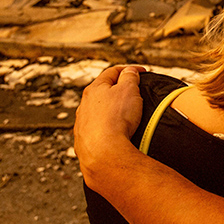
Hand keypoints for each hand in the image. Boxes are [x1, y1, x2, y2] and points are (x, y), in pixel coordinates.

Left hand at [74, 64, 144, 185]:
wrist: (104, 153)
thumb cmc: (116, 119)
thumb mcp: (129, 90)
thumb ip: (130, 76)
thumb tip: (129, 71)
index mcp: (94, 89)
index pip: (112, 72)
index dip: (129, 70)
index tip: (142, 73)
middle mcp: (83, 105)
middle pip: (102, 93)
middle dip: (117, 91)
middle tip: (133, 94)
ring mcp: (81, 124)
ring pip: (97, 113)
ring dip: (110, 112)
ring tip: (125, 118)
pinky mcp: (83, 142)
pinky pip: (96, 131)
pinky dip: (106, 129)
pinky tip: (115, 135)